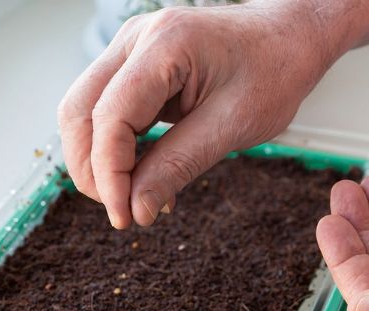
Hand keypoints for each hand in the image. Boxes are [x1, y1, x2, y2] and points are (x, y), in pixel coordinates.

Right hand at [58, 1, 340, 227]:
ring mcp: (130, 50)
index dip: (109, 172)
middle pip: (79, 110)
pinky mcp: (133, 66)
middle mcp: (137, 39)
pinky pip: (106, 111)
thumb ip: (178, 165)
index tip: (123, 214)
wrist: (290, 38)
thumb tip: (136, 209)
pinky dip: (116, 149)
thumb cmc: (274, 69)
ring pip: (83, 111)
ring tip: (132, 197)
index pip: (111, 115)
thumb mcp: (232, 125)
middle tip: (120, 210)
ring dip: (98, 160)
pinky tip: (143, 176)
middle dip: (90, 168)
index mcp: (165, 44)